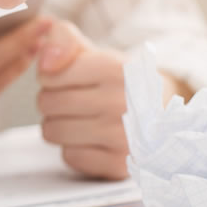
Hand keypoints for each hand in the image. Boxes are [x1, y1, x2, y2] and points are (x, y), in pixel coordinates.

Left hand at [35, 19, 192, 178]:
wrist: (161, 117)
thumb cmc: (116, 83)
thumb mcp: (93, 52)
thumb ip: (63, 41)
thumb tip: (45, 65)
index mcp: (115, 68)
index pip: (47, 76)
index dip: (51, 78)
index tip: (72, 81)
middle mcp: (123, 102)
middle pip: (46, 104)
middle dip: (53, 102)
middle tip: (76, 102)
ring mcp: (124, 137)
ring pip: (52, 132)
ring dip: (59, 126)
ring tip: (82, 120)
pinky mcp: (120, 165)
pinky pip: (69, 157)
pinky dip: (75, 150)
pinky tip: (93, 141)